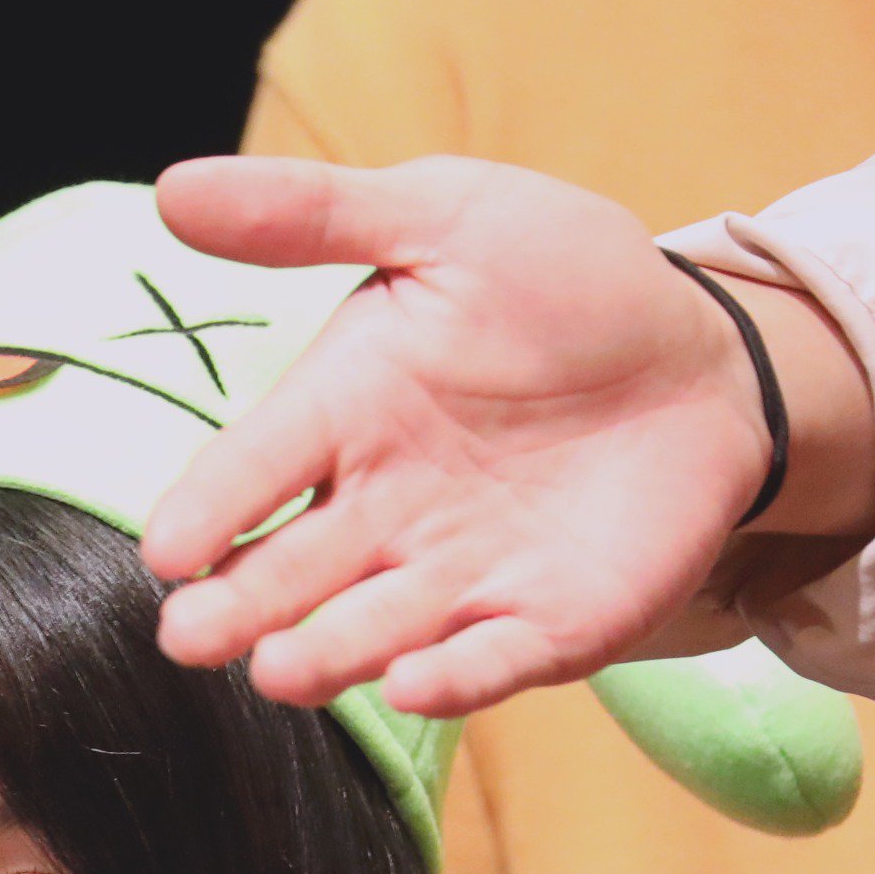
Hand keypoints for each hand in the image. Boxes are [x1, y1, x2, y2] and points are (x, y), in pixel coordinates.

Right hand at [140, 154, 865, 717]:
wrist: (707, 356)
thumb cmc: (566, 281)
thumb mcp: (446, 217)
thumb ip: (315, 213)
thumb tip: (174, 188)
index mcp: (346, 412)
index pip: (253, 468)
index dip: (209, 507)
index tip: (167, 548)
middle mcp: (385, 508)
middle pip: (293, 569)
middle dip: (241, 605)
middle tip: (190, 637)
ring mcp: (460, 573)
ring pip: (374, 626)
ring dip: (327, 652)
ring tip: (279, 671)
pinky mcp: (544, 623)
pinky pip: (489, 660)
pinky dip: (452, 678)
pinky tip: (413, 686)